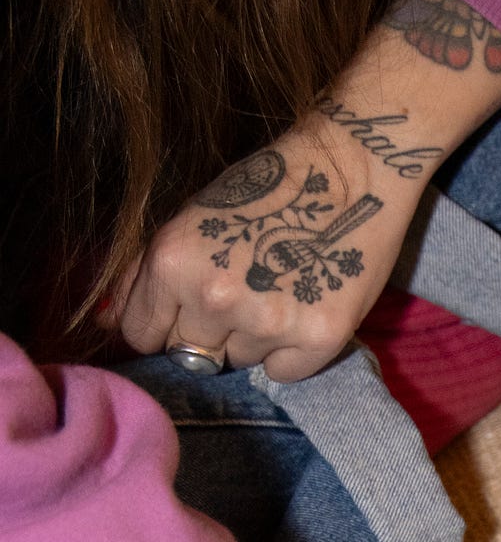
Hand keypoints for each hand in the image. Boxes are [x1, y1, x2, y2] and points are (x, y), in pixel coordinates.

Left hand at [117, 115, 412, 381]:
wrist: (350, 170)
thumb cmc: (268, 187)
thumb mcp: (192, 219)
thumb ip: (148, 273)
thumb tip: (110, 321)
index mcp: (171, 263)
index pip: (142, 335)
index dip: (164, 323)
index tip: (189, 308)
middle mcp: (214, 298)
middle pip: (190, 355)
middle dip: (209, 333)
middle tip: (242, 295)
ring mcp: (266, 322)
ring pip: (240, 361)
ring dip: (253, 339)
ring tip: (280, 292)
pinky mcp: (317, 339)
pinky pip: (284, 372)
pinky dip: (292, 351)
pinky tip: (305, 308)